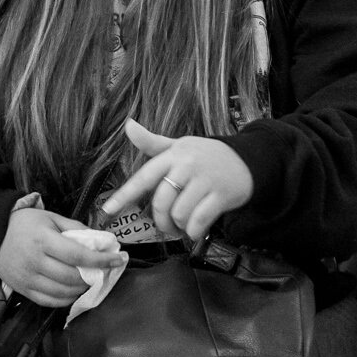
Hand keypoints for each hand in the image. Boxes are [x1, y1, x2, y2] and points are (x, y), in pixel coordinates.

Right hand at [0, 206, 123, 308]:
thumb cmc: (24, 224)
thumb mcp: (50, 217)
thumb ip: (75, 228)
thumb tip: (101, 241)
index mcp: (43, 240)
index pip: (78, 255)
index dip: (101, 260)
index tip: (118, 259)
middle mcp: (35, 261)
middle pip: (72, 277)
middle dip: (93, 276)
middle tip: (104, 271)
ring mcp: (28, 278)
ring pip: (62, 292)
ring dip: (81, 289)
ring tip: (90, 281)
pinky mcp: (23, 290)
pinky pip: (49, 301)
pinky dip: (66, 299)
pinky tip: (74, 292)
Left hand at [102, 118, 254, 244]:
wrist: (248, 160)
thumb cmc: (206, 156)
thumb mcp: (179, 146)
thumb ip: (152, 143)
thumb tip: (129, 125)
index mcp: (172, 155)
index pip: (143, 177)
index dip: (124, 195)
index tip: (107, 210)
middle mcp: (187, 165)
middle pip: (161, 202)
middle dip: (161, 221)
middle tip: (167, 226)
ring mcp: (205, 180)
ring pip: (179, 214)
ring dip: (180, 226)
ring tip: (185, 224)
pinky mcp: (222, 195)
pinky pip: (199, 221)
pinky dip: (194, 231)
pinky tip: (196, 229)